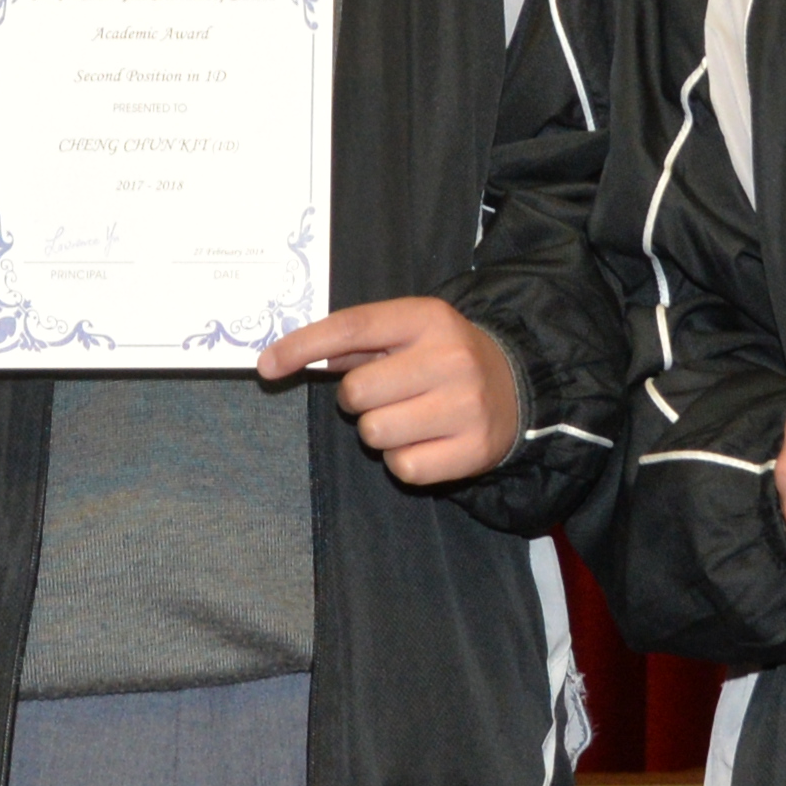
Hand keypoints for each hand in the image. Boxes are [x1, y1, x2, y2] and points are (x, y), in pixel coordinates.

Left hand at [259, 297, 522, 486]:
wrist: (519, 387)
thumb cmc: (444, 358)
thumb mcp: (409, 333)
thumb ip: (355, 341)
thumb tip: (282, 357)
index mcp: (428, 318)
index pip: (353, 327)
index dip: (303, 346)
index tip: (266, 366)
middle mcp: (450, 358)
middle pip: (356, 392)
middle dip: (358, 400)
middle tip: (387, 394)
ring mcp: (466, 405)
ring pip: (375, 434)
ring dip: (380, 432)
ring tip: (410, 418)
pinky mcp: (474, 449)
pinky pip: (403, 467)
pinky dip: (405, 460)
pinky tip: (428, 441)